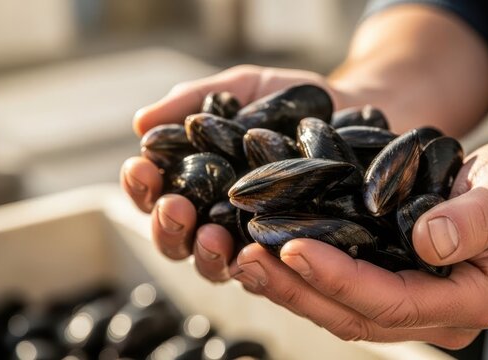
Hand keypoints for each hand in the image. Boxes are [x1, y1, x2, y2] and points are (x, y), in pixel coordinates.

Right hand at [120, 65, 344, 281]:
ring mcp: (251, 241)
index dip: (141, 186)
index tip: (140, 165)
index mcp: (196, 184)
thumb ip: (194, 101)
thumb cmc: (285, 102)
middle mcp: (216, 219)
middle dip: (166, 225)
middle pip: (176, 240)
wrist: (347, 111)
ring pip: (213, 265)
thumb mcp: (241, 88)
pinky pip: (266, 272)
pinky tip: (255, 252)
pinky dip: (255, 266)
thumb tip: (140, 124)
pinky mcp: (287, 254)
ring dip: (203, 253)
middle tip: (173, 206)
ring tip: (210, 235)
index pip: (155, 195)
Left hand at [233, 140, 487, 347]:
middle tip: (248, 259)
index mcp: (467, 300)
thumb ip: (476, 218)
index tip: (294, 249)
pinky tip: (266, 254)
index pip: (393, 303)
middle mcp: (433, 314)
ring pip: (340, 310)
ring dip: (289, 288)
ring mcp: (409, 304)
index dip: (341, 280)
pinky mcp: (389, 284)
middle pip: (355, 316)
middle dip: (298, 290)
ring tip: (242, 259)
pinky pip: (340, 291)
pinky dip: (301, 277)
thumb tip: (428, 241)